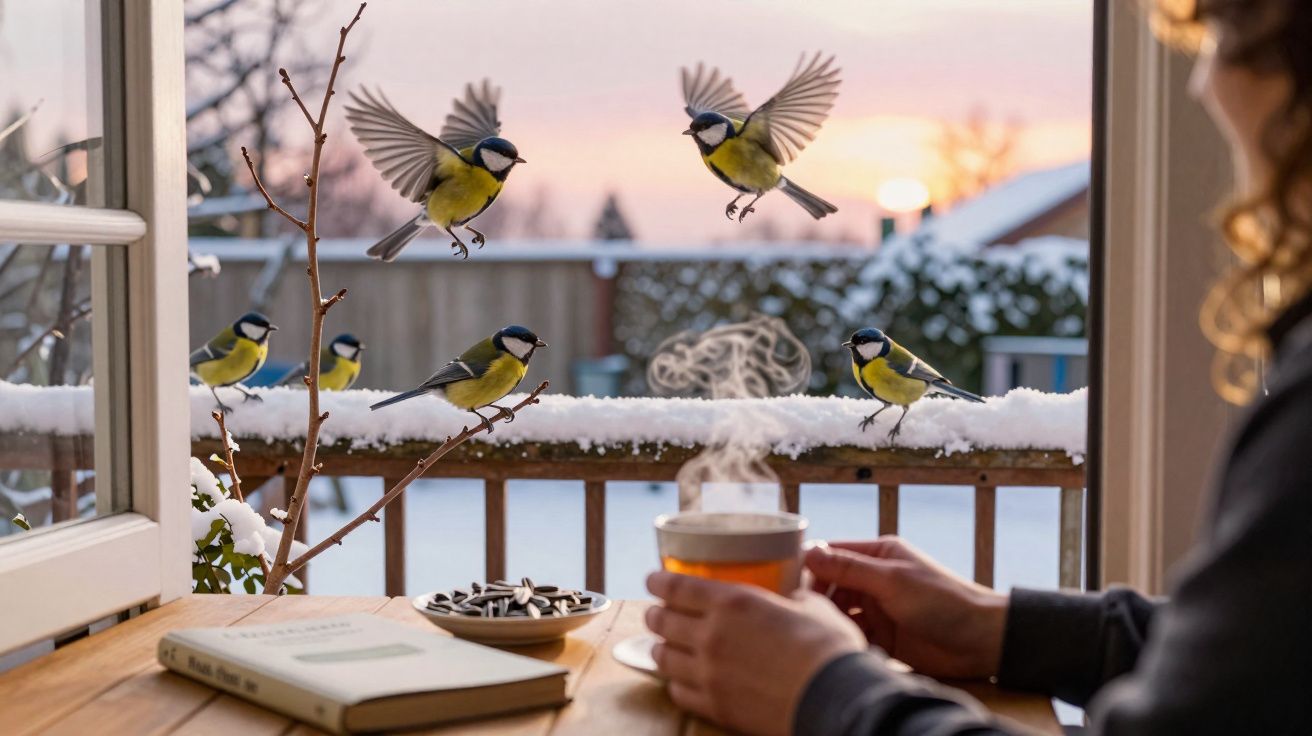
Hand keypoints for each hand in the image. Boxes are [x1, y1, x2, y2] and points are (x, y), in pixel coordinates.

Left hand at [645, 572, 865, 735]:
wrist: (834, 698)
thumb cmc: (829, 649)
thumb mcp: (811, 606)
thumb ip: (791, 597)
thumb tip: (792, 593)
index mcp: (732, 602)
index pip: (678, 587)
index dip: (658, 581)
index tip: (652, 579)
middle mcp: (711, 635)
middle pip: (663, 622)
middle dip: (655, 614)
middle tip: (656, 612)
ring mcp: (709, 673)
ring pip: (664, 658)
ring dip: (660, 648)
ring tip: (663, 646)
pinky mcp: (715, 705)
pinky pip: (679, 692)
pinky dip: (675, 682)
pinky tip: (680, 680)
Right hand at [805, 536, 1007, 679]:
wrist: (980, 641)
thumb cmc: (943, 601)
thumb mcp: (892, 580)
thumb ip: (849, 568)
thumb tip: (809, 552)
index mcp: (878, 555)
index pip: (832, 553)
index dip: (810, 565)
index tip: (788, 580)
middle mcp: (874, 579)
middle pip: (830, 583)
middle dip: (815, 595)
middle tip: (801, 610)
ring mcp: (877, 608)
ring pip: (837, 610)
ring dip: (827, 618)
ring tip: (818, 628)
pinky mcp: (881, 637)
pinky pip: (851, 634)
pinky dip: (842, 637)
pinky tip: (836, 643)